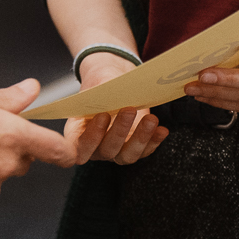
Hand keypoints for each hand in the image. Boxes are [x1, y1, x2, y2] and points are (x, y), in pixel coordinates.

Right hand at [62, 51, 167, 166]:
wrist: (117, 84)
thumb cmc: (102, 84)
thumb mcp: (98, 84)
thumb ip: (101, 94)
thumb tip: (112, 100)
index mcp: (76, 132)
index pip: (77, 148)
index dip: (89, 138)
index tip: (102, 116)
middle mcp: (94, 146)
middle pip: (105, 150)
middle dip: (119, 130)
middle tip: (128, 109)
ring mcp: (115, 150)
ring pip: (126, 155)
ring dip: (140, 138)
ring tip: (150, 119)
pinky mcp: (134, 148)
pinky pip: (144, 152)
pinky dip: (154, 141)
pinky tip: (162, 130)